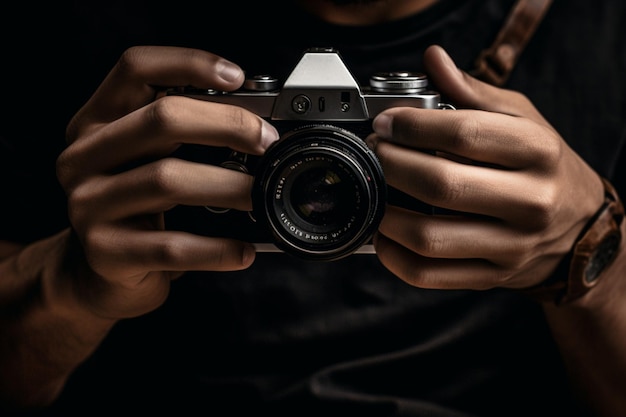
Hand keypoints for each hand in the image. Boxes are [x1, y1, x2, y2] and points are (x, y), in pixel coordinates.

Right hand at [56, 46, 278, 318]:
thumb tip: (255, 125)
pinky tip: (244, 250)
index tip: (237, 77)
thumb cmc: (134, 208)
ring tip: (262, 196)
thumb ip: (179, 135)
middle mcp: (84, 157)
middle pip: (160, 119)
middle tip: (267, 142)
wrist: (96, 273)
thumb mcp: (143, 161)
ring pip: (168, 181)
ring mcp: (90, 204)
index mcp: (97, 122)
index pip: (135, 69)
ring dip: (229, 186)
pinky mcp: (106, 252)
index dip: (188, 63)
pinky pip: (172, 246)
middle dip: (227, 125)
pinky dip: (216, 249)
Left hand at [369, 45, 603, 290]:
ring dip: (386, 213)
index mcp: (537, 152)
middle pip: (442, 186)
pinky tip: (385, 234)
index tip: (387, 122)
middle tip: (375, 152)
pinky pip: (430, 275)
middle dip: (392, 165)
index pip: (465, 134)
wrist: (579, 224)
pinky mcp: (492, 275)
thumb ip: (474, 92)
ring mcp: (511, 245)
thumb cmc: (544, 166)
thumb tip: (434, 61)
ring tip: (375, 191)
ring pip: (430, 237)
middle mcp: (529, 200)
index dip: (413, 126)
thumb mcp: (522, 119)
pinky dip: (395, 257)